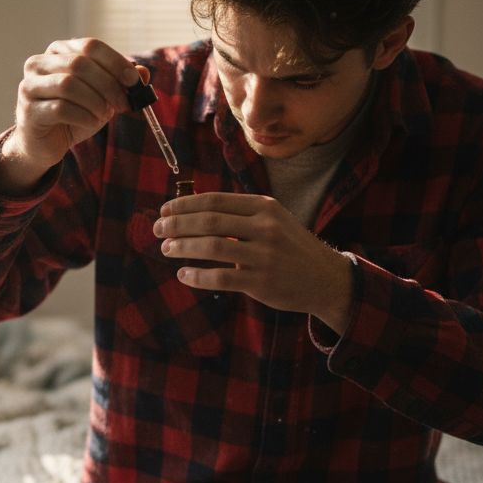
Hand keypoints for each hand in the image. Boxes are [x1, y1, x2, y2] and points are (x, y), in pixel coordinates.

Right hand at [0, 38, 147, 194]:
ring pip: (68, 84)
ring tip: (104, 115)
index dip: (115, 62)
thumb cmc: (74, 115)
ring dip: (95, 102)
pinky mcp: (28, 110)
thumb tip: (142, 72)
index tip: (134, 81)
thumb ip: (120, 82)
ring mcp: (29, 85)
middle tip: (124, 104)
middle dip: (108, 85)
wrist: (46, 144)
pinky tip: (91, 123)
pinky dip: (83, 116)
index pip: (90, 46)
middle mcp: (39, 63)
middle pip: (79, 64)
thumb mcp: (102, 97)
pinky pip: (60, 108)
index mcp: (59, 52)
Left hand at [155, 193, 354, 333]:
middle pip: (209, 221)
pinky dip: (197, 275)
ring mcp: (264, 255)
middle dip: (177, 224)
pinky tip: (183, 274)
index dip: (184, 205)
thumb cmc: (290, 248)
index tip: (164, 210)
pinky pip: (220, 277)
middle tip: (157, 230)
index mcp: (264, 207)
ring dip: (182, 247)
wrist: (325, 278)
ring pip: (211, 247)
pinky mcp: (261, 282)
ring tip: (166, 249)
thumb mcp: (272, 220)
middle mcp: (265, 227)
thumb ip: (240, 214)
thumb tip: (192, 211)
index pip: (215, 200)